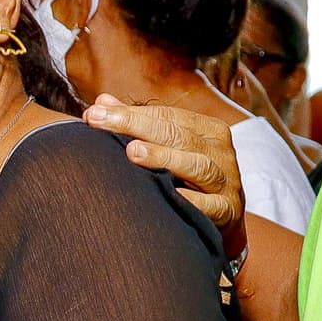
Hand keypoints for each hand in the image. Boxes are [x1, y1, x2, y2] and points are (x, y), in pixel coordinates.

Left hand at [84, 96, 242, 231]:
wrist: (224, 219)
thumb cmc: (189, 178)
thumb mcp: (169, 147)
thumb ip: (138, 125)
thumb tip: (102, 101)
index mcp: (207, 130)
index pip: (166, 116)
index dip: (130, 113)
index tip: (94, 113)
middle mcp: (220, 152)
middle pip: (178, 134)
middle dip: (136, 126)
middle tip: (102, 123)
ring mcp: (227, 182)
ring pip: (198, 165)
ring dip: (164, 157)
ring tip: (133, 152)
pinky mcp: (227, 210)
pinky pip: (210, 204)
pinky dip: (191, 199)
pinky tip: (168, 193)